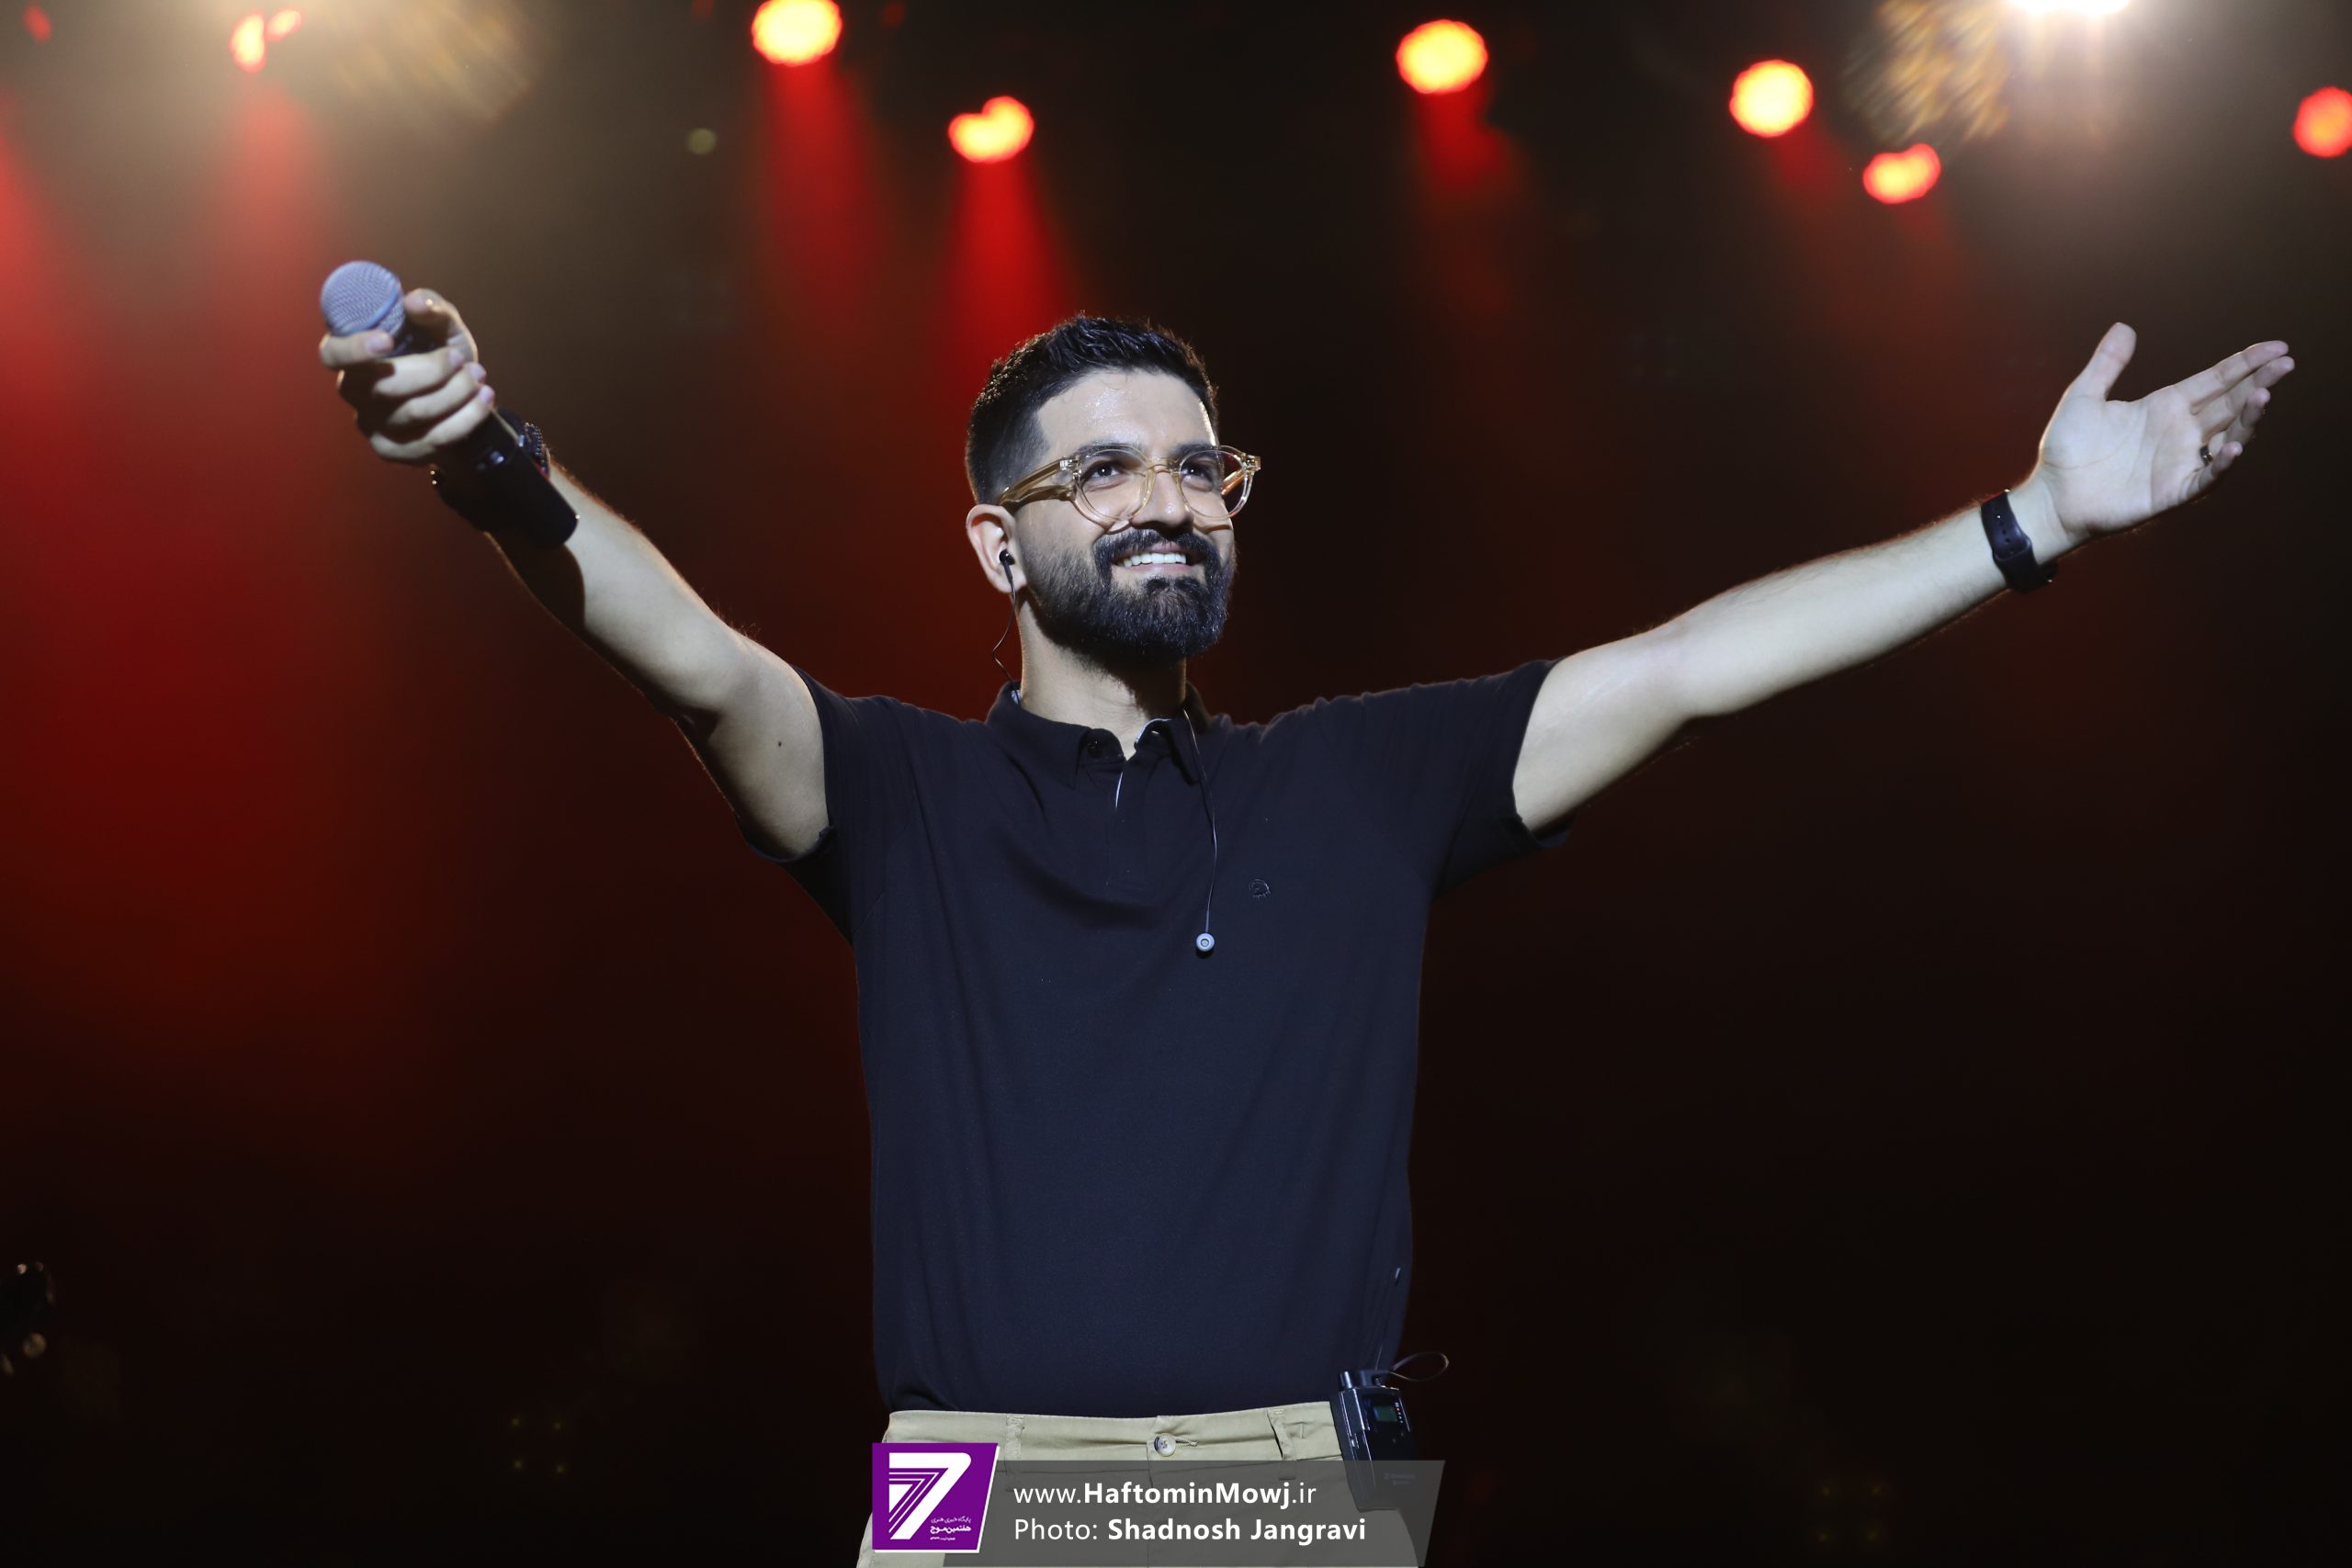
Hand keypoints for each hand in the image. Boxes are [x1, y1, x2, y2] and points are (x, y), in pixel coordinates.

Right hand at [317, 288, 497, 466]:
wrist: (460, 399)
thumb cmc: (439, 352)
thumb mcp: (442, 327)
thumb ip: (432, 309)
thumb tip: (415, 301)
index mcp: (353, 355)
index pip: (333, 353)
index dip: (354, 349)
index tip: (386, 339)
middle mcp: (354, 391)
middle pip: (387, 387)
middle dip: (434, 371)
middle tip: (460, 358)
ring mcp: (371, 425)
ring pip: (416, 412)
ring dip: (457, 392)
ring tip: (478, 375)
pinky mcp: (393, 451)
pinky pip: (434, 440)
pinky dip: (467, 417)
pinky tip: (484, 398)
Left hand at [2023, 323, 2293, 547]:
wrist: (2051, 496)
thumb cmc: (2067, 450)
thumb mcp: (2084, 397)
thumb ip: (2106, 364)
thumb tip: (2124, 326)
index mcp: (2166, 406)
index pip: (2216, 379)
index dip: (2246, 363)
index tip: (2277, 347)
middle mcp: (2181, 431)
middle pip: (2231, 403)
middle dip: (2259, 383)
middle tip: (2287, 363)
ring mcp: (2180, 461)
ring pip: (2228, 437)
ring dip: (2247, 419)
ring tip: (2263, 396)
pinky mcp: (2172, 491)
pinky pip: (2206, 477)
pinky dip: (2222, 463)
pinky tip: (2234, 446)